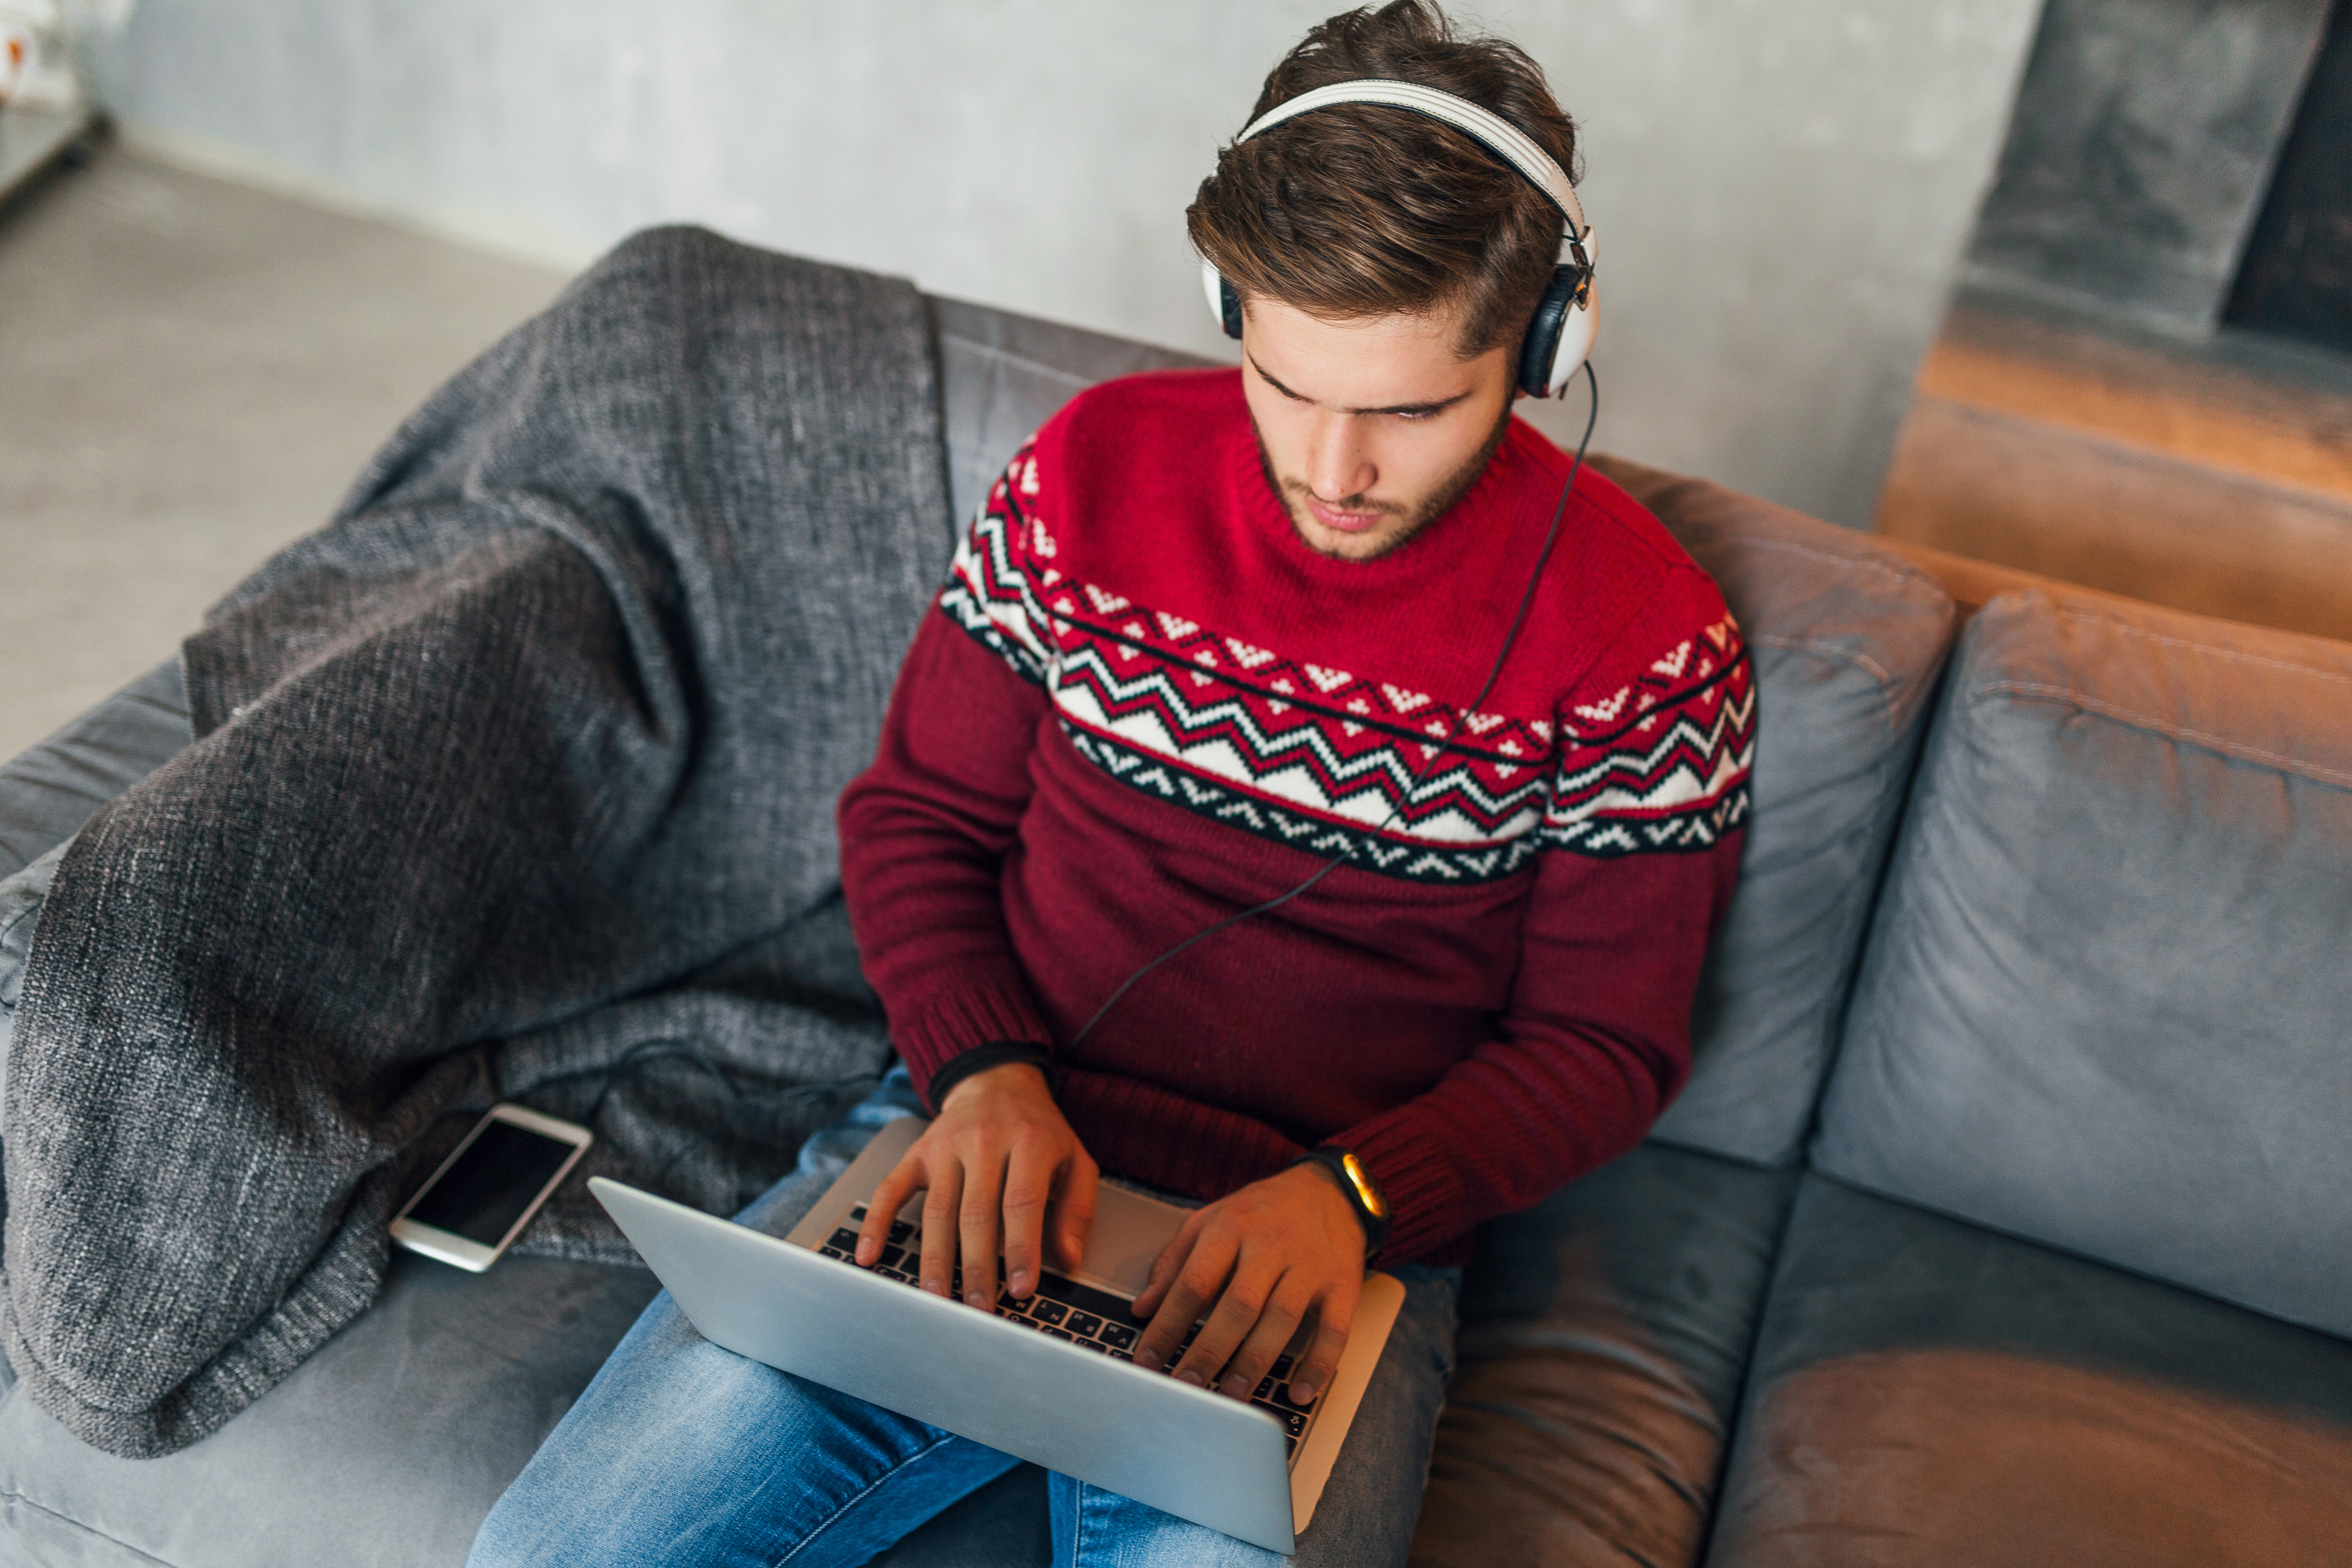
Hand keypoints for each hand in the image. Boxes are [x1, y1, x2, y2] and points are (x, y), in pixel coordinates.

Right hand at [854, 1062, 1098, 1310]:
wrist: (997, 1082)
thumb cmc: (1039, 1130)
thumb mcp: (1075, 1159)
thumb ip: (1077, 1209)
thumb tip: (1069, 1259)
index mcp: (1029, 1142)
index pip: (1021, 1203)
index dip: (1021, 1249)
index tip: (1021, 1290)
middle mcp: (984, 1142)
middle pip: (976, 1214)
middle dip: (977, 1268)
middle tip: (979, 1310)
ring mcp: (945, 1148)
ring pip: (937, 1211)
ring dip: (935, 1260)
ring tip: (937, 1299)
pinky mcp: (918, 1154)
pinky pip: (890, 1190)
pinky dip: (877, 1223)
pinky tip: (870, 1256)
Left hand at [1129, 1162, 1365, 1407]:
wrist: (1328, 1191)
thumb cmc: (1261, 1212)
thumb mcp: (1209, 1221)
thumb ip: (1174, 1263)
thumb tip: (1142, 1308)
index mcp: (1231, 1227)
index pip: (1194, 1282)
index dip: (1168, 1325)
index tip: (1148, 1361)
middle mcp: (1271, 1245)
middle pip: (1238, 1304)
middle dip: (1209, 1351)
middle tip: (1187, 1387)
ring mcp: (1310, 1266)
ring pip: (1282, 1318)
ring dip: (1255, 1362)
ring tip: (1232, 1396)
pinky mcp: (1343, 1284)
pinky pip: (1335, 1329)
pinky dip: (1318, 1364)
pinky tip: (1299, 1393)